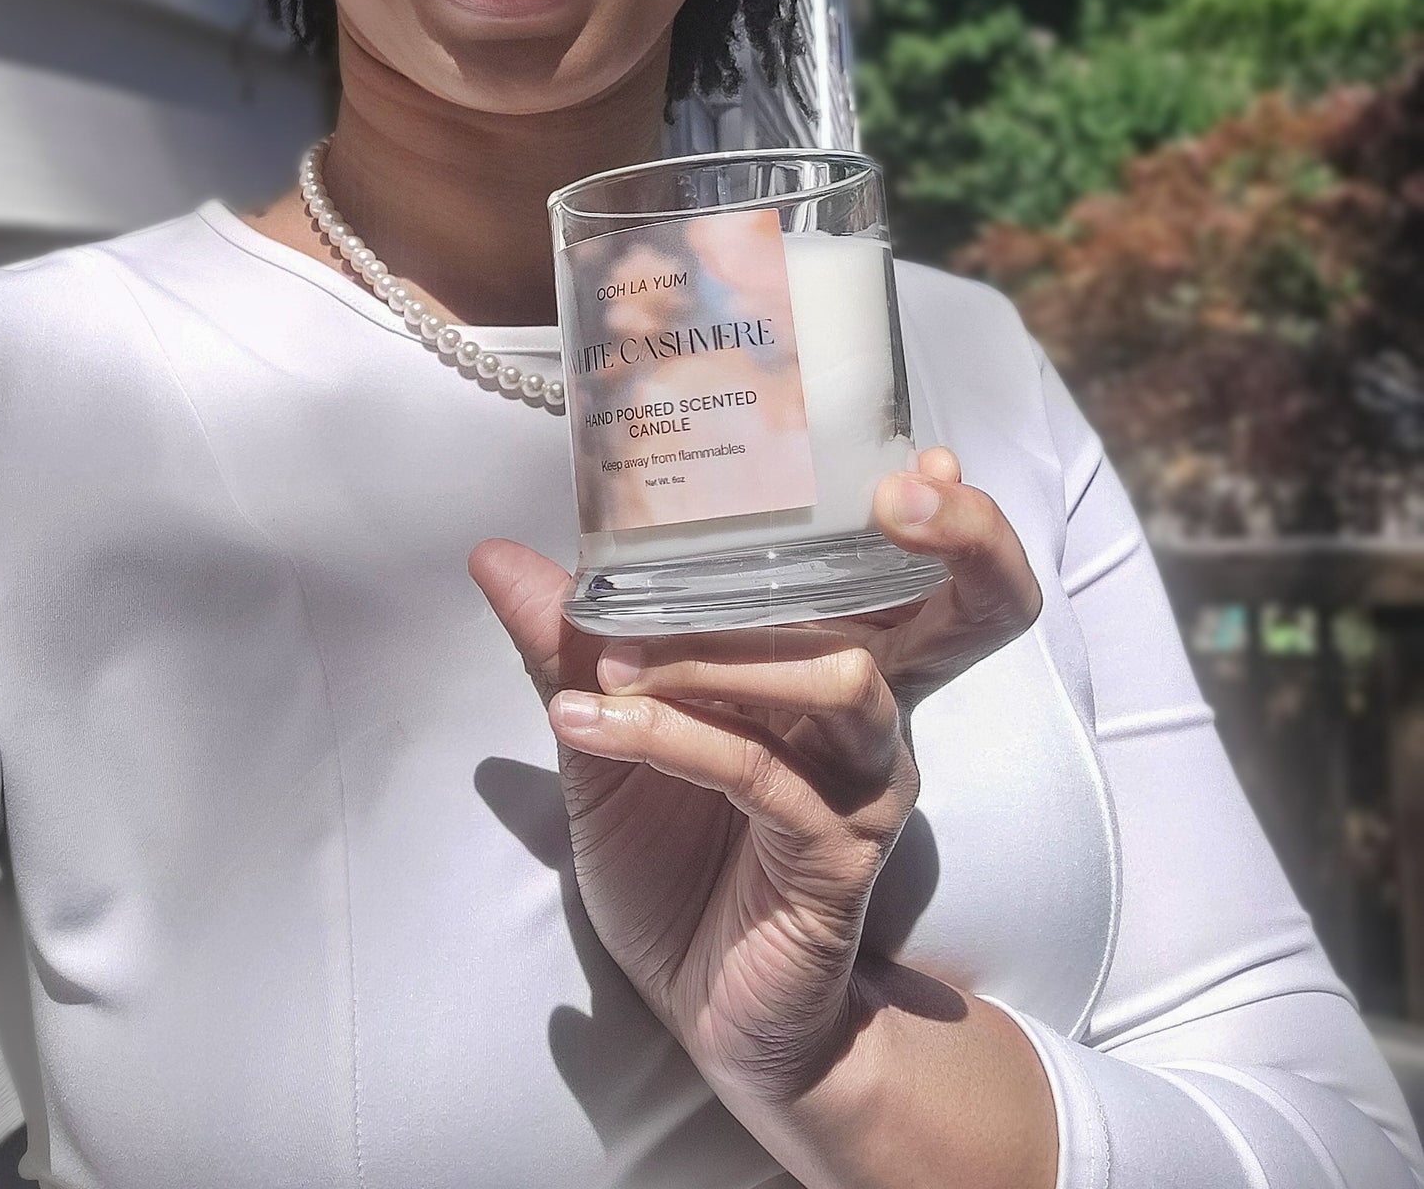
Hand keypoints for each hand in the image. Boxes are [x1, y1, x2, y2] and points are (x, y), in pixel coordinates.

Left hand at [468, 447, 1041, 1109]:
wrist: (705, 1012)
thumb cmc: (676, 858)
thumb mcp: (606, 733)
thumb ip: (565, 643)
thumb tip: (495, 552)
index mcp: (837, 662)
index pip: (921, 572)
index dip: (952, 515)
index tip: (926, 455)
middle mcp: (874, 712)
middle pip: (973, 609)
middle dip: (961, 541)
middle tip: (897, 496)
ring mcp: (865, 783)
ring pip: (838, 681)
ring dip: (718, 654)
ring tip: (611, 661)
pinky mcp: (837, 856)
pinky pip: (761, 775)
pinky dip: (668, 736)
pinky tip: (591, 724)